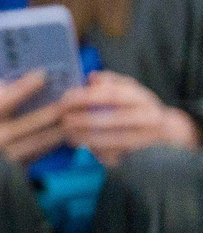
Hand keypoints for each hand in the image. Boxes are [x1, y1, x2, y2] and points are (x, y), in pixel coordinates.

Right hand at [0, 73, 68, 163]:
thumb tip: (15, 85)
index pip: (3, 102)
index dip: (22, 88)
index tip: (42, 75)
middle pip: (25, 124)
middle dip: (48, 111)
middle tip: (68, 99)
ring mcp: (3, 157)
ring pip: (36, 141)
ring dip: (57, 129)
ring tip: (74, 115)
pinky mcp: (16, 169)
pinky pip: (39, 153)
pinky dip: (54, 142)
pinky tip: (67, 132)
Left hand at [61, 71, 199, 166]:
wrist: (168, 132)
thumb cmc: (138, 107)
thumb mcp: (130, 90)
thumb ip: (111, 82)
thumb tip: (91, 77)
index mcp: (142, 98)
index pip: (112, 95)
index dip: (86, 97)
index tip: (65, 99)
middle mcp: (148, 117)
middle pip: (112, 119)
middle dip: (84, 120)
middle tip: (64, 121)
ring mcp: (147, 137)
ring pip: (114, 140)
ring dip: (87, 138)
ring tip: (68, 136)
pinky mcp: (142, 155)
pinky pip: (117, 155)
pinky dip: (99, 152)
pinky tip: (84, 147)